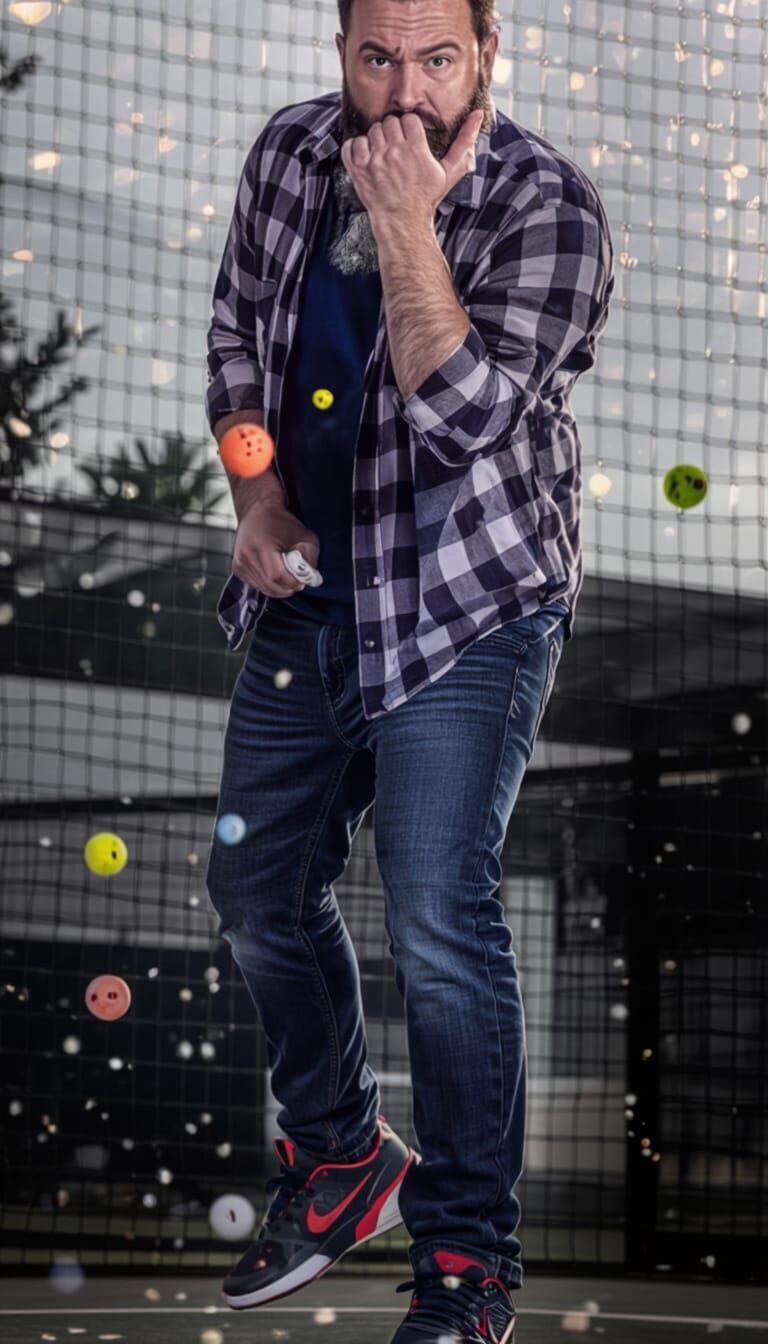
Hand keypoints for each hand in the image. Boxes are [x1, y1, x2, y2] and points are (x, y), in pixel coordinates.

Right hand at [232, 499, 320, 597]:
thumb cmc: (282, 522)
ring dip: (278, 587)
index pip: (278, 576)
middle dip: (287, 587)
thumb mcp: (305, 536)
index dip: (292, 582)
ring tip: (285, 573)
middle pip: (270, 585)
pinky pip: (256, 585)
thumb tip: (310, 579)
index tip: (301, 580)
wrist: (257, 511)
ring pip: (263, 588)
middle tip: (296, 580)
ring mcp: (240, 562)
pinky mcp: (237, 568)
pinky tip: (273, 572)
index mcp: (262, 545)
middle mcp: (247, 554)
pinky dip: (268, 584)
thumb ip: (310, 558)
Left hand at [339, 109, 483, 223]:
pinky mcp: (358, 170)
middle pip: (389, 122)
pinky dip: (357, 148)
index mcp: (416, 150)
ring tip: (383, 155)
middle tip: (396, 149)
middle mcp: (394, 153)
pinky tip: (367, 158)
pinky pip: (352, 144)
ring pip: (371, 131)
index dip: (409, 128)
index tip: (410, 140)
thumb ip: (464, 142)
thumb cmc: (426, 198)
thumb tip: (479, 114)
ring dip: (376, 140)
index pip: (408, 119)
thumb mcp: (449, 172)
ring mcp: (374, 161)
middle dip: (393, 133)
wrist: (403, 222)